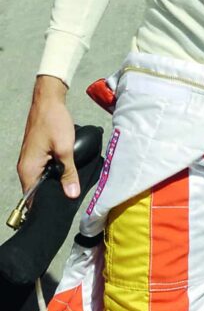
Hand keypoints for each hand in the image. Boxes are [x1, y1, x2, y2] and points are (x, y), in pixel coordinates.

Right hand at [17, 76, 78, 198]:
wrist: (48, 101)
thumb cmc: (54, 122)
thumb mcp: (65, 148)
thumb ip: (68, 172)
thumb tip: (71, 194)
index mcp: (28, 170)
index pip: (33, 199)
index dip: (47, 205)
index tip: (62, 209)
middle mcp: (25, 168)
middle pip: (38, 190)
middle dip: (54, 194)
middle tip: (71, 198)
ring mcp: (30, 161)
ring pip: (42, 180)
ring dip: (55, 182)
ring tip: (71, 186)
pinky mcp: (36, 155)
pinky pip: (44, 170)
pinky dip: (54, 172)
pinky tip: (66, 172)